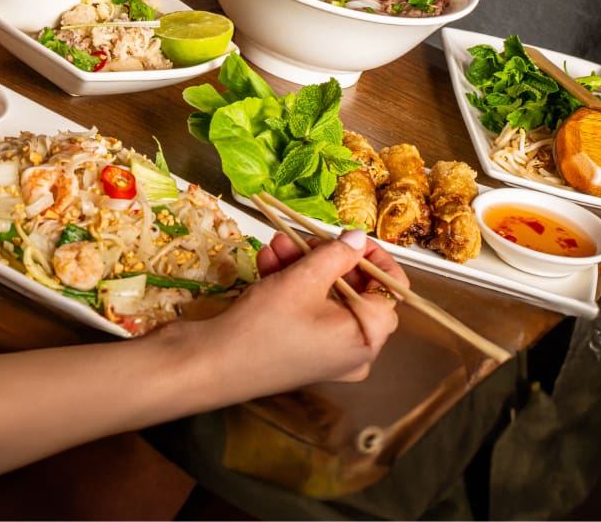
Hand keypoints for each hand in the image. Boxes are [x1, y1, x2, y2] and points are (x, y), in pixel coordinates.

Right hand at [190, 230, 404, 393]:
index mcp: (368, 338)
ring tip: (276, 243)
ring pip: (326, 299)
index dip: (372, 257)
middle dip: (326, 257)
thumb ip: (337, 255)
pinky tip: (269, 262)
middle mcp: (355, 352)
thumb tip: (359, 239)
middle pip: (355, 291)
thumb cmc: (264, 326)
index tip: (350, 236)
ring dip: (302, 267)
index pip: (390, 290)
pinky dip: (292, 288)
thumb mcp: (303, 280)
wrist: (210, 366)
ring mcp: (329, 356)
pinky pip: (309, 314)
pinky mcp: (304, 354)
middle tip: (305, 235)